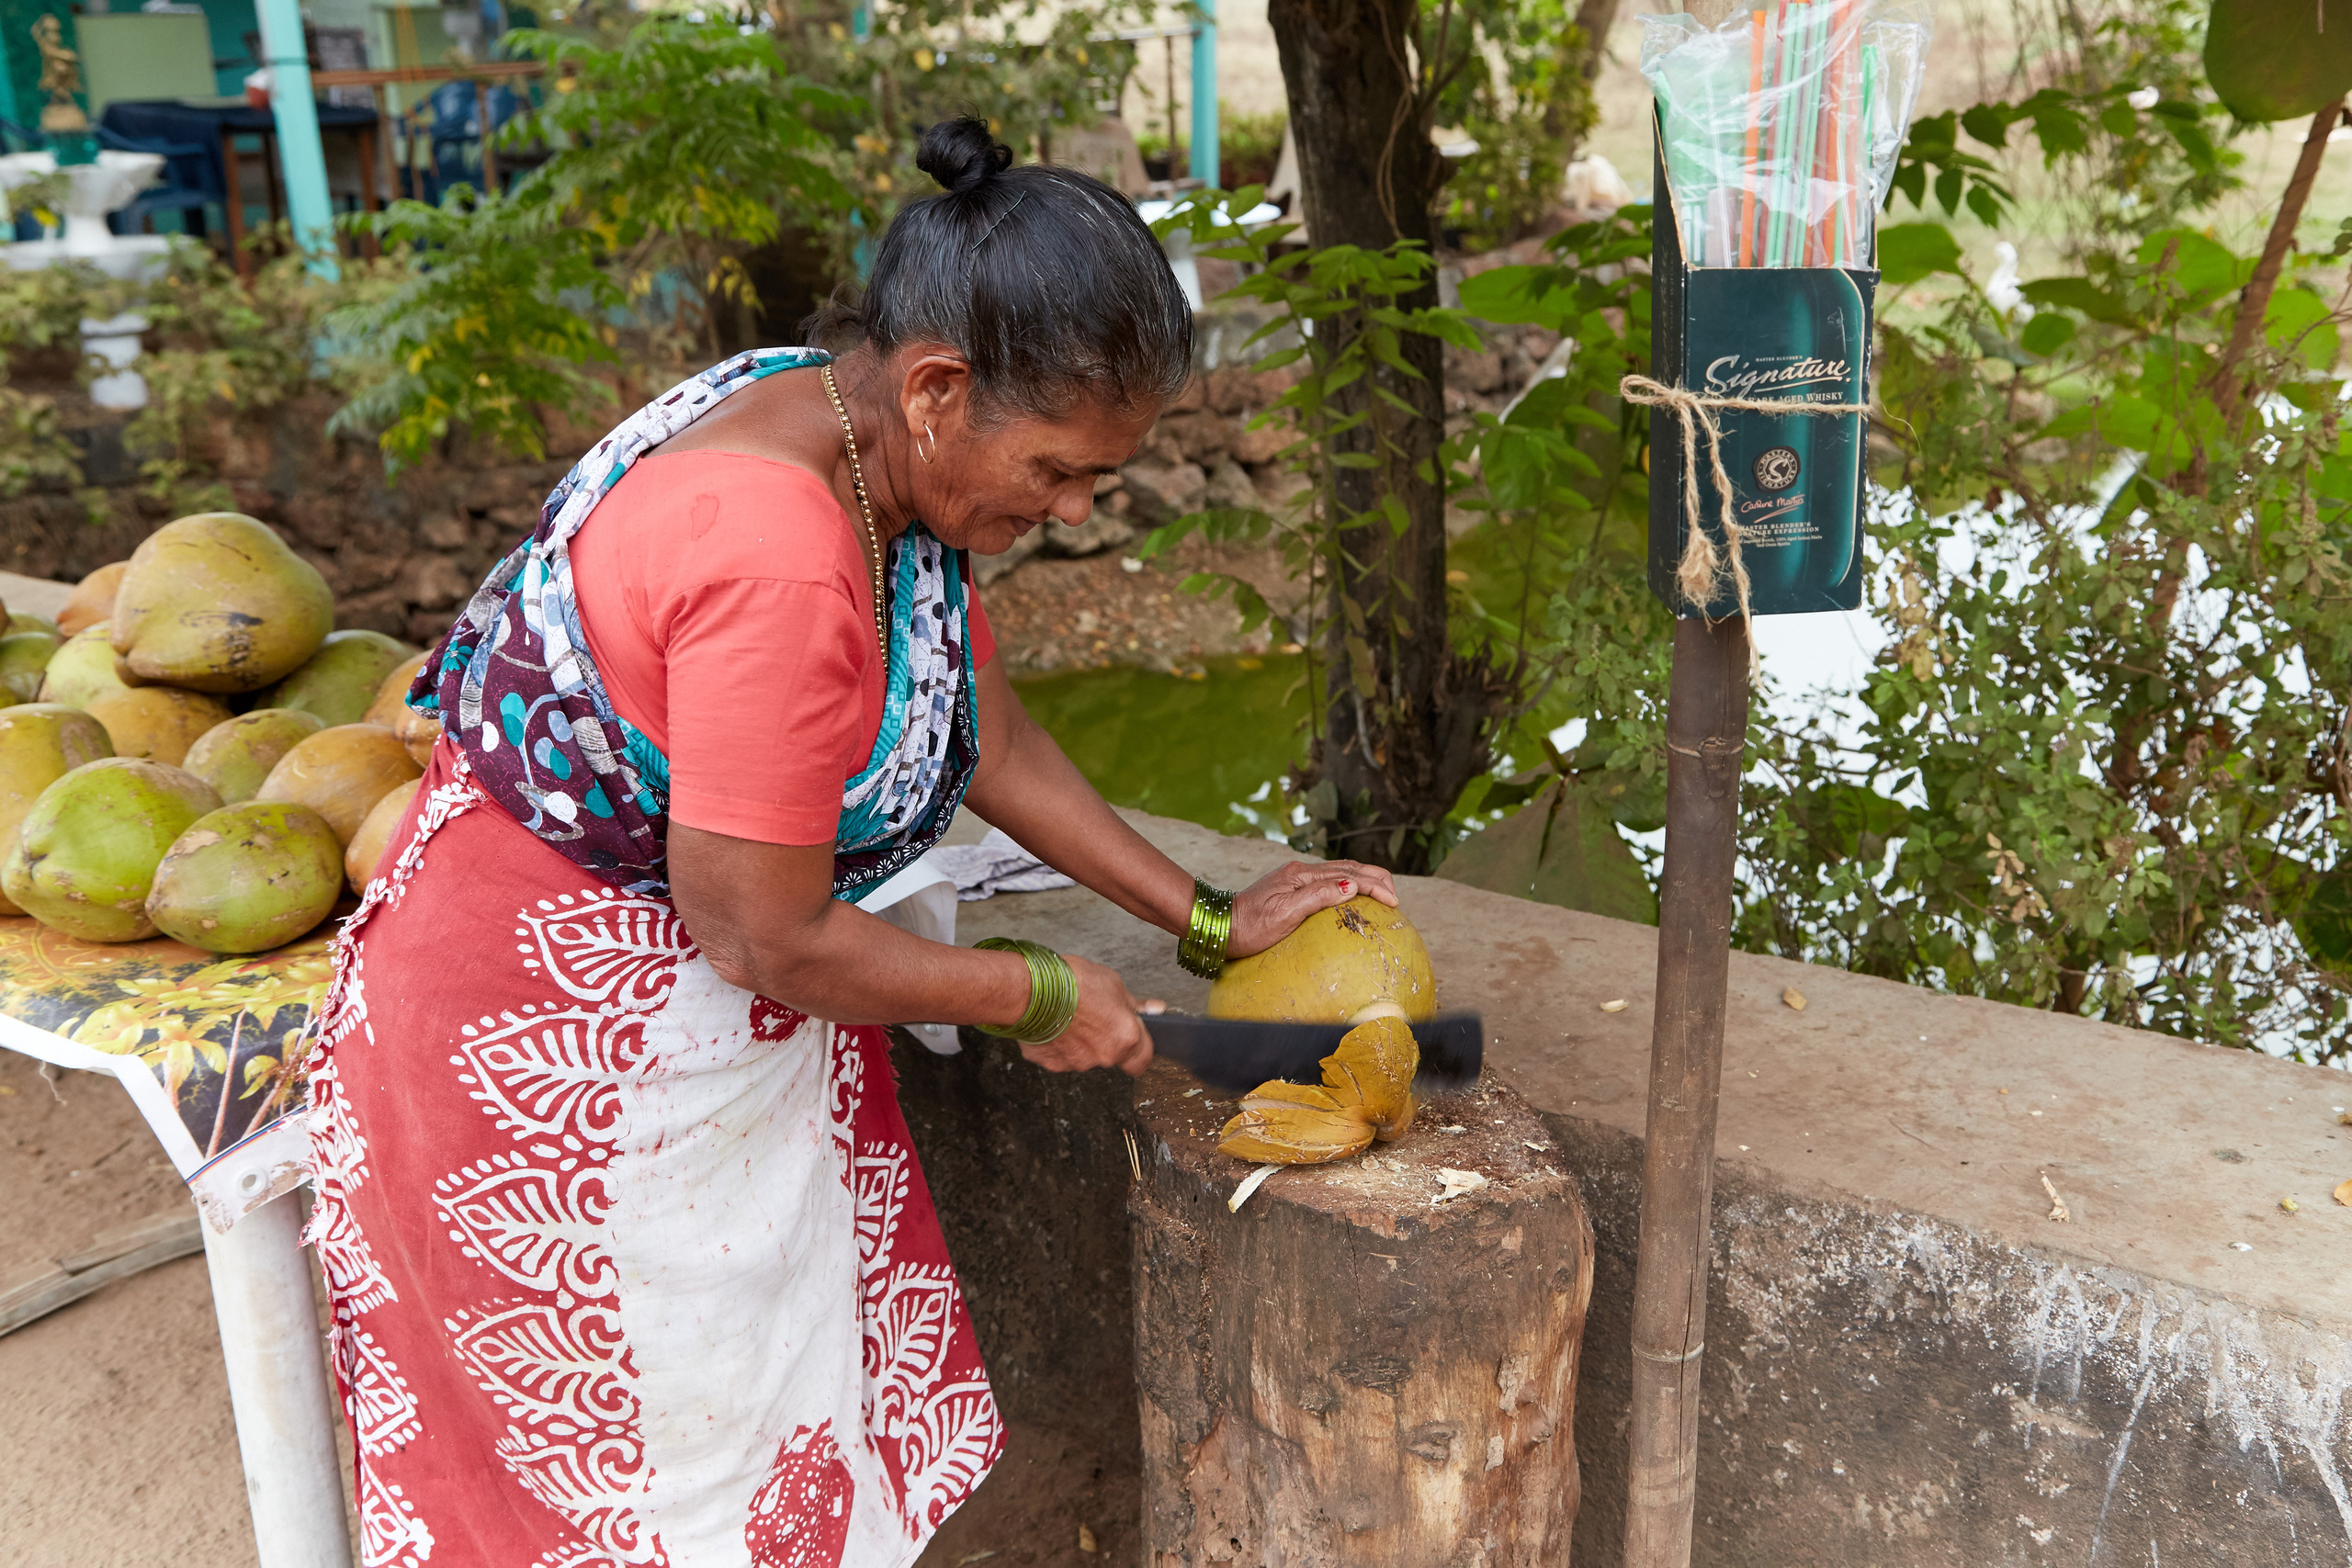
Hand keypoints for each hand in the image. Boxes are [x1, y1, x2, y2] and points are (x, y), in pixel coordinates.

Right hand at [1018, 953, 1158, 1075]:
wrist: (1030, 991)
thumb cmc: (1071, 982)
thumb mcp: (1113, 984)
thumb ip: (1133, 1005)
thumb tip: (1154, 1009)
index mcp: (1125, 1037)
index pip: (1143, 1059)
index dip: (1138, 1048)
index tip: (1132, 1036)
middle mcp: (1104, 1056)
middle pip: (1112, 1056)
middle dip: (1106, 1040)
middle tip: (1095, 1016)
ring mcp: (1076, 1063)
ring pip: (1085, 1056)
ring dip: (1081, 1041)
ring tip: (1070, 1015)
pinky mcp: (1051, 1064)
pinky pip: (1060, 1056)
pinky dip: (1058, 1044)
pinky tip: (1053, 1023)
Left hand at [1226, 859, 1397, 958]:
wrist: (1220, 925)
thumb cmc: (1249, 925)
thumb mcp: (1284, 914)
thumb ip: (1318, 897)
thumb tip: (1352, 887)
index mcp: (1302, 876)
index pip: (1348, 875)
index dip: (1374, 886)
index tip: (1394, 901)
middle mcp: (1301, 873)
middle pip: (1348, 868)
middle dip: (1375, 878)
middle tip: (1395, 896)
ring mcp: (1296, 880)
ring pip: (1340, 873)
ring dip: (1364, 879)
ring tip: (1383, 893)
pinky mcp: (1292, 890)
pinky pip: (1329, 883)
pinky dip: (1349, 885)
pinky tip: (1353, 897)